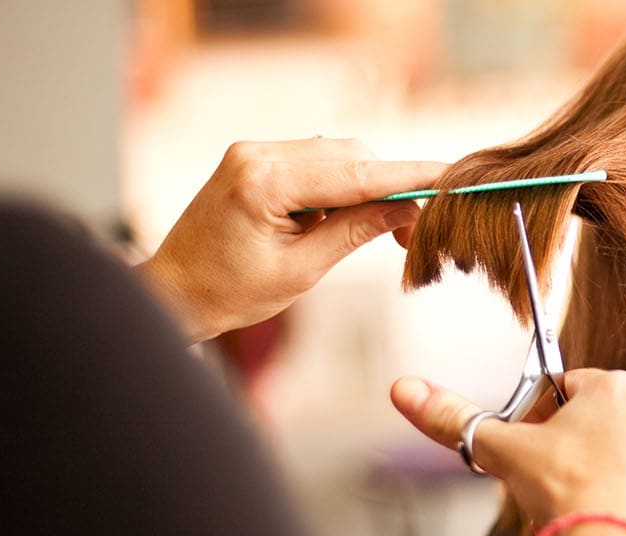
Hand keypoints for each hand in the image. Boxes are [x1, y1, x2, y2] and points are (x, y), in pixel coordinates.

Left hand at [138, 138, 449, 341]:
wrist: (174, 291)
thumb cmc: (228, 293)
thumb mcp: (301, 271)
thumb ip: (355, 231)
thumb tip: (407, 208)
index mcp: (263, 182)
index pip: (355, 173)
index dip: (408, 175)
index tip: (451, 175)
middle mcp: (257, 154)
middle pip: (350, 155)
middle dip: (389, 187)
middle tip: (414, 233)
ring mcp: (254, 151)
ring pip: (337, 156)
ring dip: (366, 187)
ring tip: (383, 232)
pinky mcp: (256, 159)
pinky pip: (316, 162)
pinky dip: (341, 186)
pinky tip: (342, 219)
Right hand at [389, 369, 625, 535]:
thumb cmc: (567, 496)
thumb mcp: (502, 452)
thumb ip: (454, 418)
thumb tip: (403, 389)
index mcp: (616, 391)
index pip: (575, 390)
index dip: (551, 420)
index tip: (539, 451)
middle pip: (619, 428)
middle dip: (595, 454)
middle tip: (566, 491)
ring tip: (605, 515)